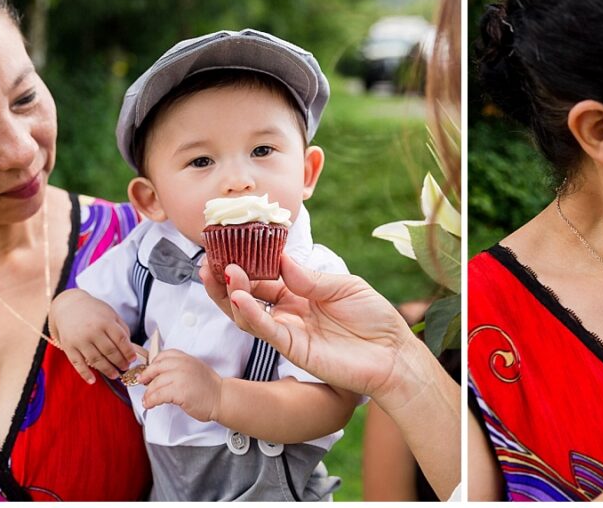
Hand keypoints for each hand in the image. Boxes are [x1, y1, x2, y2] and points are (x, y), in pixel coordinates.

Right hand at [50, 288, 139, 383]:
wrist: (68, 306)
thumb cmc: (94, 312)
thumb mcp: (110, 314)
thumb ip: (121, 329)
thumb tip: (130, 348)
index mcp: (105, 321)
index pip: (120, 340)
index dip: (128, 352)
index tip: (132, 359)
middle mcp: (92, 331)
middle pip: (110, 352)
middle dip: (120, 362)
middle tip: (125, 368)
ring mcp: (79, 340)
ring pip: (96, 360)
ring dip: (107, 370)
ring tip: (115, 375)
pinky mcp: (69, 347)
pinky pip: (78, 363)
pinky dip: (85, 374)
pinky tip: (93, 381)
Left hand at [137, 349, 224, 421]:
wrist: (221, 398)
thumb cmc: (209, 387)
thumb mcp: (194, 369)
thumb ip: (179, 368)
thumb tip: (158, 375)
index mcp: (185, 358)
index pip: (163, 356)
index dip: (152, 365)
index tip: (148, 372)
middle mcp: (182, 364)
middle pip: (155, 368)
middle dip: (146, 377)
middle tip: (142, 383)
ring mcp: (180, 377)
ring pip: (155, 383)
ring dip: (148, 393)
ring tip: (146, 400)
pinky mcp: (179, 391)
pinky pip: (158, 395)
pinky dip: (151, 401)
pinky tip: (150, 404)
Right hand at [219, 255, 420, 404]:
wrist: (393, 355)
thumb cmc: (375, 318)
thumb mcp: (344, 287)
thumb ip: (309, 277)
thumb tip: (280, 259)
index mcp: (302, 293)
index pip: (266, 277)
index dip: (249, 264)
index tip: (231, 247)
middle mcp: (291, 312)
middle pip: (249, 296)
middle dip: (228, 280)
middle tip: (210, 262)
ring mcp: (290, 332)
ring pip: (249, 315)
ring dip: (233, 295)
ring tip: (222, 274)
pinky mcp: (294, 349)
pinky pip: (266, 330)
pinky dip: (251, 314)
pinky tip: (240, 297)